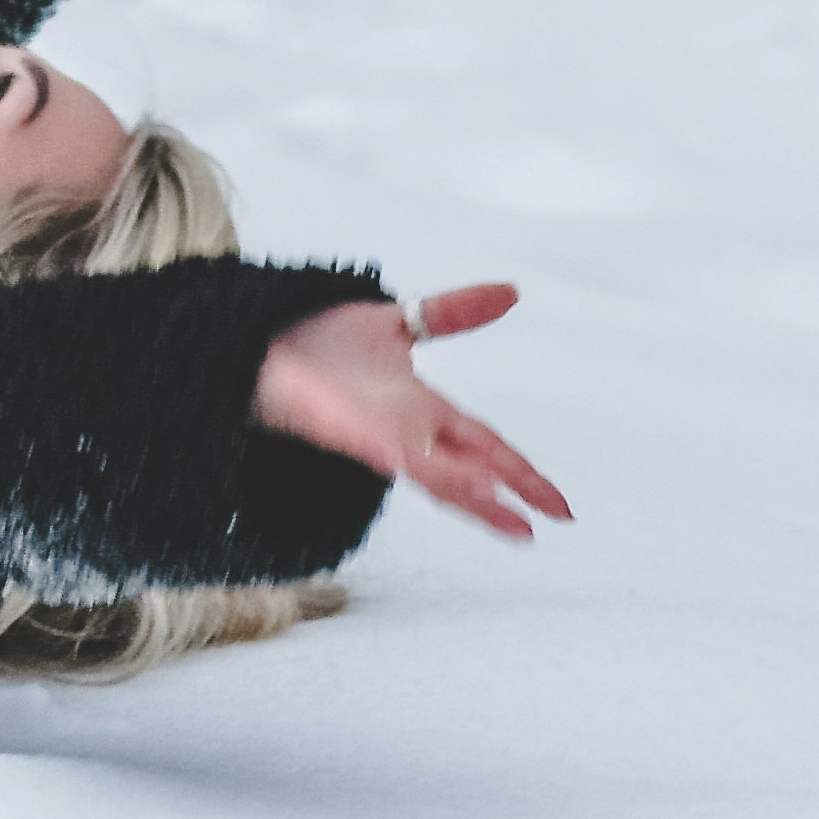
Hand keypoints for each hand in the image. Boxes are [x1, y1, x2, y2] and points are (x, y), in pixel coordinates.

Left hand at [250, 289, 570, 539]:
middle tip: (561, 518)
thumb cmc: (315, 341)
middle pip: (475, 465)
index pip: (485, 443)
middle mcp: (409, 430)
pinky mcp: (357, 437)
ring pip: (445, 477)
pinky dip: (440, 476)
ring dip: (483, 500)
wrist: (256, 342)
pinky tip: (469, 490)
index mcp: (423, 409)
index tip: (557, 500)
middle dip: (518, 491)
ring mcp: (384, 437)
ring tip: (522, 526)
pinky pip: (407, 462)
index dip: (522, 468)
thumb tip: (511, 292)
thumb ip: (452, 312)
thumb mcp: (399, 321)